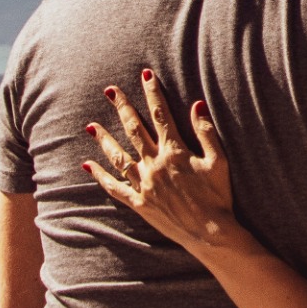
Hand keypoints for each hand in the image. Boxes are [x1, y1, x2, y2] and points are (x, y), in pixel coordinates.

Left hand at [82, 70, 242, 255]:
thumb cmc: (218, 196)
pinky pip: (114, 188)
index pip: (161, 115)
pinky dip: (100, 176)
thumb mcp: (218, 161)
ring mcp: (144, 184)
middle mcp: (154, 164)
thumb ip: (206, 132)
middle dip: (122, 107)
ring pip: (118, 157)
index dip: (153, 93)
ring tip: (91, 126)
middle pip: (134, 130)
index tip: (146, 75)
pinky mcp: (139, 203)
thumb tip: (197, 105)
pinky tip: (88, 165)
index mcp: (175, 152)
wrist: (210, 232)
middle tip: (110, 90)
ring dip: (104, 139)